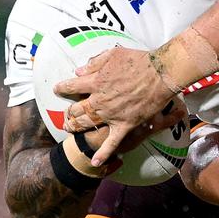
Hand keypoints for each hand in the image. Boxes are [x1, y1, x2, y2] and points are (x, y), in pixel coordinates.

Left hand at [55, 46, 177, 165]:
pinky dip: (103, 154)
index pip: (72, 86)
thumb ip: (95, 63)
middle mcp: (99, 100)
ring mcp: (111, 115)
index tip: (57, 89)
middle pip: (76, 109)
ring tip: (69, 129)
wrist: (160, 73)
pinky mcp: (125, 125)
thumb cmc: (139, 61)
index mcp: (95, 82)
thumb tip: (79, 71)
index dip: (62, 88)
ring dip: (76, 127)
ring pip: (88, 124)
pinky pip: (112, 143)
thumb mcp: (113, 54)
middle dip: (68, 112)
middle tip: (65, 114)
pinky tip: (95, 162)